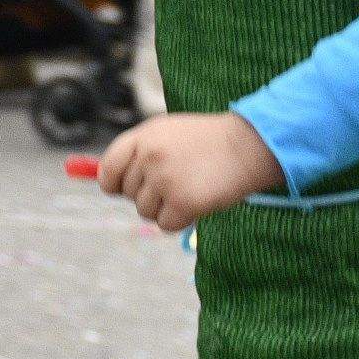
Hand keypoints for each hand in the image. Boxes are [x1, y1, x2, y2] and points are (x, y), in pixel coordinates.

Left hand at [96, 112, 283, 233]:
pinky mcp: (182, 202)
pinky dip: (181, 220)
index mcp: (144, 136)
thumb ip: (139, 153)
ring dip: (165, 207)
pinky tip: (198, 202)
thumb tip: (109, 185)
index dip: (113, 182)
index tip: (122, 189)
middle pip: (130, 194)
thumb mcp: (168, 133)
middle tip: (177, 181)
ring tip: (190, 188)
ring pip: (146, 211)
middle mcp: (149, 157)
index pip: (109, 168)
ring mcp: (165, 180)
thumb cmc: (209, 141)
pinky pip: (165, 224)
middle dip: (150, 194)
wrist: (248, 145)